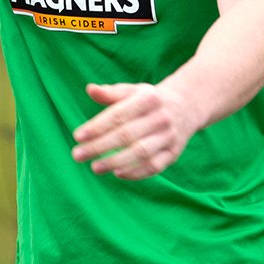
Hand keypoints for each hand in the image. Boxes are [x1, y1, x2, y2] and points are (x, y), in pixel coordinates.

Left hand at [70, 82, 199, 179]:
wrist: (186, 108)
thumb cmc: (150, 100)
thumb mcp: (133, 91)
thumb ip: (111, 93)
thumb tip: (90, 89)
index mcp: (148, 99)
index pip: (119, 115)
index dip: (97, 126)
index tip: (77, 136)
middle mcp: (161, 118)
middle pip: (127, 135)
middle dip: (100, 147)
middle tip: (77, 155)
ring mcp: (169, 137)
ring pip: (140, 153)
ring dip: (116, 162)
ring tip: (95, 167)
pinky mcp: (174, 153)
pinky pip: (154, 166)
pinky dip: (136, 172)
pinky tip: (117, 173)